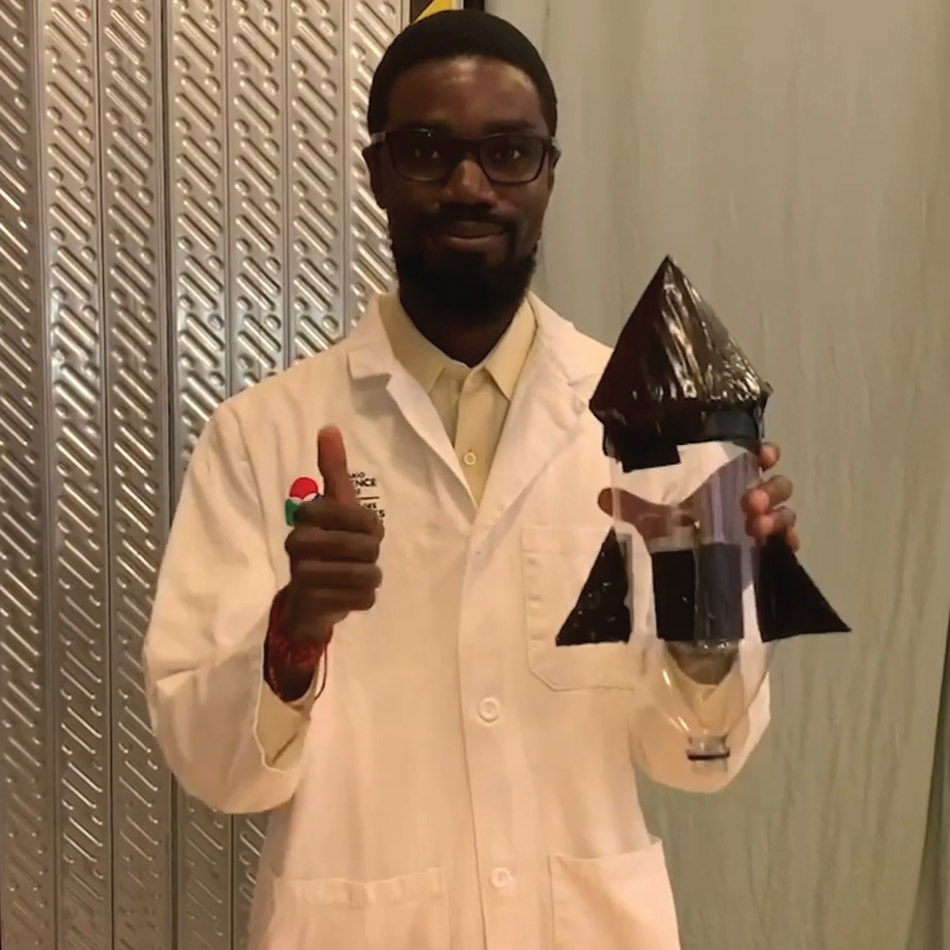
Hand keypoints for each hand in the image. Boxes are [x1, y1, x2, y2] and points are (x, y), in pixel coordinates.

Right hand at [282, 427, 383, 645]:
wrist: (307, 601)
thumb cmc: (327, 544)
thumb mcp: (334, 506)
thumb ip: (333, 469)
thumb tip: (329, 428)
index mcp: (306, 516)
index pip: (357, 515)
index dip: (370, 525)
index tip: (363, 530)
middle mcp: (299, 542)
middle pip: (366, 546)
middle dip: (371, 554)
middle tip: (359, 558)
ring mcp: (304, 575)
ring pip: (367, 574)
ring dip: (370, 577)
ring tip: (357, 576)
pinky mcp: (315, 603)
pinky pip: (364, 598)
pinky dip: (365, 598)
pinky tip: (350, 595)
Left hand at [597, 442, 798, 550]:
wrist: (688, 578)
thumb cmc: (678, 538)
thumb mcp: (656, 522)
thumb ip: (635, 507)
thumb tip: (603, 496)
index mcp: (725, 484)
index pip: (754, 459)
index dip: (765, 452)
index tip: (763, 454)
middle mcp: (749, 500)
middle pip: (776, 484)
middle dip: (768, 490)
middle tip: (749, 503)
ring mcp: (762, 526)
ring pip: (785, 510)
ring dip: (777, 516)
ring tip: (757, 528)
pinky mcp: (768, 552)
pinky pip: (789, 542)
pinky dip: (790, 540)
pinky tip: (784, 545)